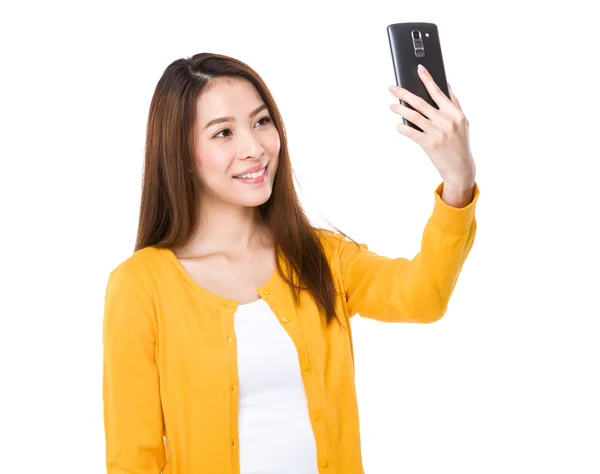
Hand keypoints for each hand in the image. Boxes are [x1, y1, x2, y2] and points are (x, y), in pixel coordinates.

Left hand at [389, 65, 475, 188]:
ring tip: (391, 106)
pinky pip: (411, 132)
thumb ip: (454, 104)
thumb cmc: (460, 143)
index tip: (419, 69)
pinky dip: (402, 128)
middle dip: (404, 94)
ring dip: (400, 110)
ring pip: (414, 116)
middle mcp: (447, 121)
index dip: (427, 79)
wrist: (460, 168)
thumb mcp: (463, 122)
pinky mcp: (429, 144)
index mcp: (455, 113)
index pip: (438, 92)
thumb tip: (445, 85)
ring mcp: (438, 132)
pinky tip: (397, 125)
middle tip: (392, 88)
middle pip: (421, 102)